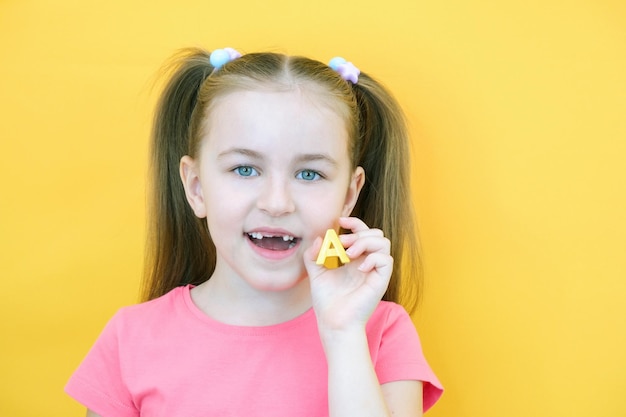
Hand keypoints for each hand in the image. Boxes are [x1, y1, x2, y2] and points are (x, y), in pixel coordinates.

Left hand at [304, 217, 392, 333]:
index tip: (340, 221)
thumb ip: (314, 255)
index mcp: (355, 259)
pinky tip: (359, 267)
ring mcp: (375, 272)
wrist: (333, 323)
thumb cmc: (327, 302)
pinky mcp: (380, 281)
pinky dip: (373, 258)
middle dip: (359, 232)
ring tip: (349, 253)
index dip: (355, 222)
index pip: (363, 233)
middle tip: (342, 242)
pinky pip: (386, 260)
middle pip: (376, 234)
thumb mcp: (316, 273)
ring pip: (384, 243)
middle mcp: (367, 263)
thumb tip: (318, 238)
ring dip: (365, 242)